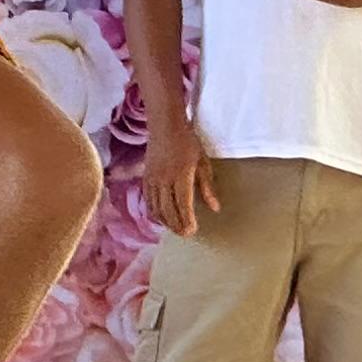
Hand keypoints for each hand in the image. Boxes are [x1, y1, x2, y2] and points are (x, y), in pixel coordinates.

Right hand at [143, 118, 216, 237]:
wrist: (165, 126)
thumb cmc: (188, 142)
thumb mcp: (203, 163)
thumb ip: (207, 187)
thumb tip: (215, 208)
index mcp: (181, 174)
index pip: (183, 203)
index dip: (187, 219)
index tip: (192, 231)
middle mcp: (164, 179)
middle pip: (168, 209)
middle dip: (176, 225)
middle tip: (185, 234)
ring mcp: (153, 179)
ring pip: (156, 207)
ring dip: (166, 221)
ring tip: (175, 228)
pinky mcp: (145, 178)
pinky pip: (148, 201)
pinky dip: (154, 212)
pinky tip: (162, 217)